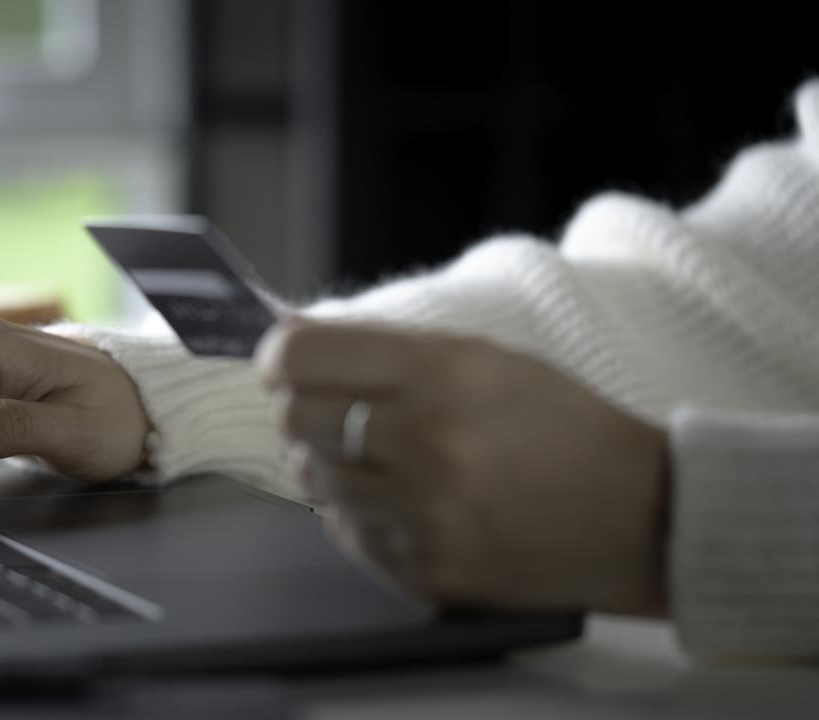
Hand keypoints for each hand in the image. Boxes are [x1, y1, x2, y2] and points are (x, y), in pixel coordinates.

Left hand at [256, 319, 668, 614]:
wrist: (643, 518)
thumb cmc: (560, 425)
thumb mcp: (483, 358)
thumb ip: (385, 348)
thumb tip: (289, 339)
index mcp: (440, 372)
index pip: (299, 356)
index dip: (279, 357)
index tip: (284, 364)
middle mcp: (424, 441)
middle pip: (292, 418)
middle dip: (303, 410)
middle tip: (337, 412)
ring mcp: (422, 514)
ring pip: (312, 478)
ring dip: (332, 464)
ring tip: (386, 459)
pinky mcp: (424, 570)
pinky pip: (345, 532)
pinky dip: (359, 513)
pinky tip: (406, 502)